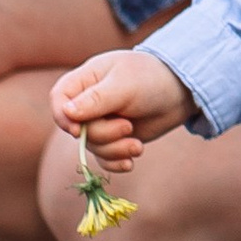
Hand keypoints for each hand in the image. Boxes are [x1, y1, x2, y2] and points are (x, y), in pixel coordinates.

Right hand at [49, 47, 192, 225]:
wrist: (181, 91)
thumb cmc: (151, 78)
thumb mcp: (125, 85)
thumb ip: (96, 100)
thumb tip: (67, 113)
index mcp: (86, 79)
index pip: (59, 98)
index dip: (63, 117)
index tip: (79, 131)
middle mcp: (90, 102)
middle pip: (78, 129)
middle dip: (103, 135)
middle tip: (128, 127)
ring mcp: (103, 121)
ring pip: (93, 146)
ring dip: (114, 150)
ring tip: (137, 144)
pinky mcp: (116, 138)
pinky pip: (105, 157)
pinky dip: (116, 162)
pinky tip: (130, 162)